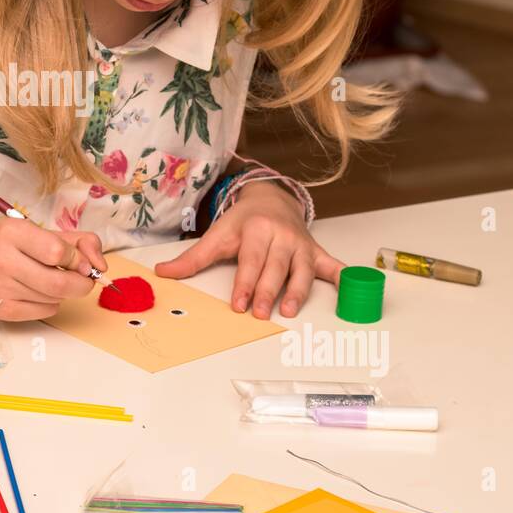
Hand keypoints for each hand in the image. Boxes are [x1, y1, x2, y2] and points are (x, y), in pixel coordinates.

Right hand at [0, 219, 107, 321]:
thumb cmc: (5, 246)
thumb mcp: (37, 232)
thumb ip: (77, 241)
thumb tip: (100, 265)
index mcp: (12, 233)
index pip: (58, 252)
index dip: (77, 258)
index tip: (76, 260)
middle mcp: (2, 260)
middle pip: (61, 282)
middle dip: (82, 283)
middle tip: (82, 279)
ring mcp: (0, 288)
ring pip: (56, 298)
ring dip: (63, 292)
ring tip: (50, 280)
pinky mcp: (2, 310)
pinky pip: (45, 311)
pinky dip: (51, 303)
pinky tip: (37, 292)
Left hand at [154, 181, 343, 318]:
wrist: (270, 198)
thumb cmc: (242, 222)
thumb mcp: (216, 234)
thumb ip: (192, 258)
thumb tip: (161, 273)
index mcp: (254, 230)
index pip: (249, 260)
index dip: (244, 283)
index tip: (238, 304)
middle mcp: (280, 236)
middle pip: (274, 267)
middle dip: (267, 291)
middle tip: (260, 313)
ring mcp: (300, 244)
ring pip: (301, 269)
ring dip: (297, 290)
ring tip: (288, 310)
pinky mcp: (315, 251)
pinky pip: (331, 264)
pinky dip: (343, 276)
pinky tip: (351, 288)